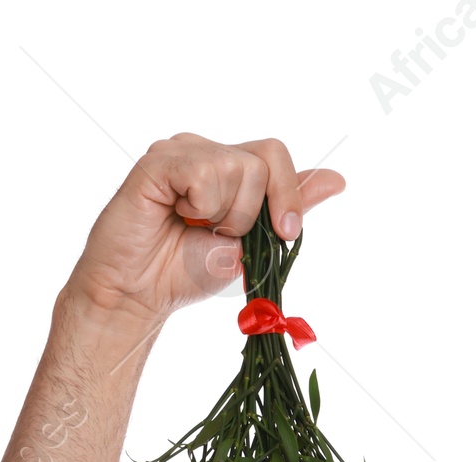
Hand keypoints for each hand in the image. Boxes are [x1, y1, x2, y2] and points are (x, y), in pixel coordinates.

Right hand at [0, 132, 343, 461]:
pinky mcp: (158, 162)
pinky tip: (176, 217)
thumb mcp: (251, 245)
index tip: (285, 232)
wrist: (139, 297)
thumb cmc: (185, 273)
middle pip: (264, 156)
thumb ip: (289, 207)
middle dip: (257, 211)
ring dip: (225, 215)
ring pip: (238, 167)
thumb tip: (337, 179)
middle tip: (226, 236)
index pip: (275, 154)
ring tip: (193, 229)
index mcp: (229, 167)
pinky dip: (201, 207)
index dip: (289, 192)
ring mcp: (180, 152)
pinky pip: (204, 173)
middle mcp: (205, 151)